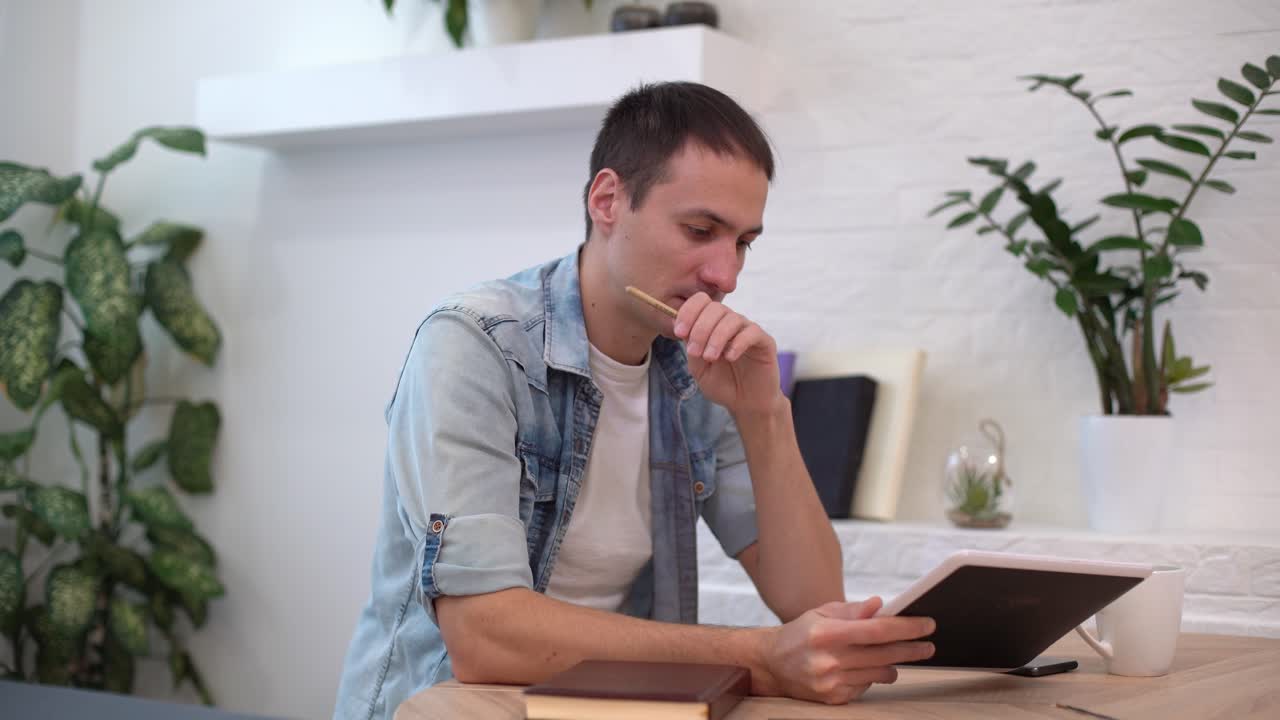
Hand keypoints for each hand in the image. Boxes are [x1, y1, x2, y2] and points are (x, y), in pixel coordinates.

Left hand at [673, 292, 780, 416]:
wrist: (746, 404)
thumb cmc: (722, 384)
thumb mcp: (698, 368)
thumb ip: (692, 348)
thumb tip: (684, 329)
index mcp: (712, 325)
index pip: (701, 302)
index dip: (688, 312)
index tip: (679, 332)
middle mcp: (730, 323)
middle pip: (715, 308)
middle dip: (700, 329)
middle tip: (695, 352)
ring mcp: (748, 330)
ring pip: (732, 319)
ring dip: (716, 337)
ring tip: (710, 357)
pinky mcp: (765, 341)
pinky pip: (752, 332)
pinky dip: (738, 343)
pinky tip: (729, 357)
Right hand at [752, 597, 935, 704]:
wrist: (771, 664)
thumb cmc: (800, 634)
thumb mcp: (821, 613)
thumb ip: (853, 610)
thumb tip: (881, 605)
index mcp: (827, 633)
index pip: (877, 630)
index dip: (906, 627)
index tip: (926, 624)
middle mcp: (829, 660)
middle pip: (885, 654)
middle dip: (912, 648)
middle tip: (928, 645)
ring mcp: (831, 682)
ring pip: (881, 674)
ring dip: (894, 663)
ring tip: (897, 654)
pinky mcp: (834, 698)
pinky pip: (867, 687)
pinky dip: (872, 676)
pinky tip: (865, 667)